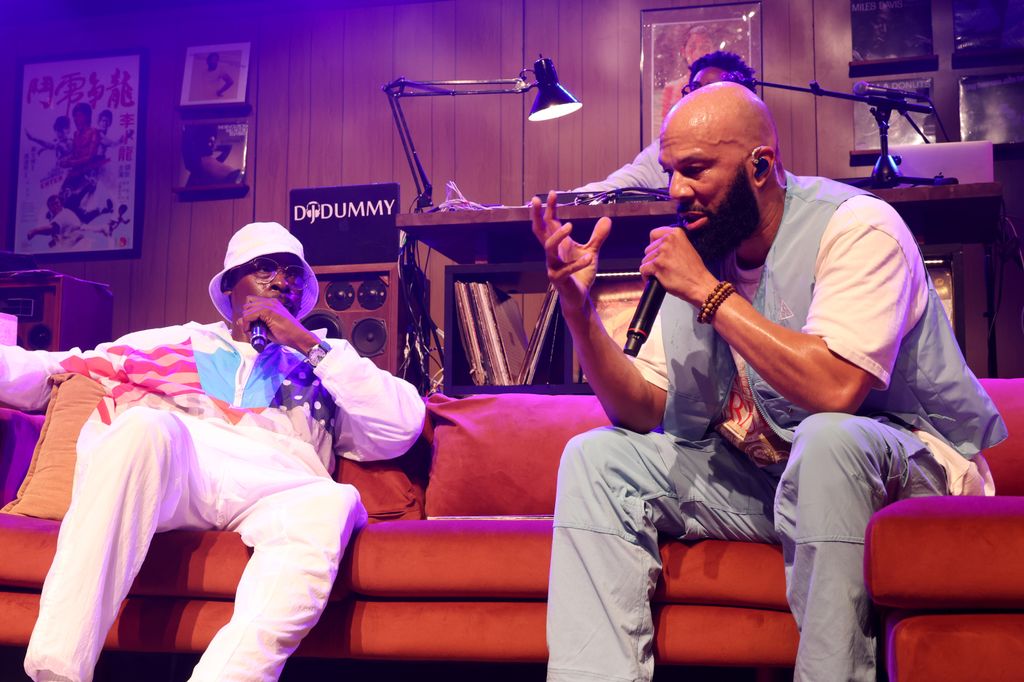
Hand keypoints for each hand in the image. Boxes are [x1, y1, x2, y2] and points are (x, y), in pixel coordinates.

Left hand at [237, 296, 318, 353]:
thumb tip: (239, 321)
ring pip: (247, 309)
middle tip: (251, 328)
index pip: (252, 302)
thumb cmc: (286, 335)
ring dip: (246, 321)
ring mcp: (269, 305)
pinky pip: (249, 315)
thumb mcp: (268, 328)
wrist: (298, 337)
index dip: (248, 314)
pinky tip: (251, 330)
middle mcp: (271, 302)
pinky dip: (247, 324)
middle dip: (246, 316)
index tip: (251, 326)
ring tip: (251, 331)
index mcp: (272, 304)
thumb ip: (255, 324)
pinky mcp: (268, 311)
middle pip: (247, 304)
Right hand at [529, 191, 610, 312]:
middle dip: (538, 215)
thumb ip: (597, 236)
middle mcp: (551, 254)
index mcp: (558, 245)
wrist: (578, 297)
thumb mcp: (591, 251)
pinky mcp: (559, 280)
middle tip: (537, 199)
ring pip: (548, 248)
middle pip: (540, 231)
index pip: (549, 223)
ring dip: (558, 236)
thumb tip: (607, 219)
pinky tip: (589, 258)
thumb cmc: (581, 274)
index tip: (551, 193)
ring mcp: (553, 267)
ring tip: (570, 225)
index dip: (549, 208)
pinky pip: (566, 270)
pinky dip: (577, 264)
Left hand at [639, 226, 718, 306]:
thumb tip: (659, 246)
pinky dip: (647, 276)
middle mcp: (668, 240)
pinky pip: (643, 269)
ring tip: (661, 273)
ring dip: (650, 268)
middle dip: (653, 258)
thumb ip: (673, 243)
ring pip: (645, 260)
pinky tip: (655, 279)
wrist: (699, 284)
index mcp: (676, 233)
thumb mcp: (686, 247)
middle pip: (648, 249)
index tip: (657, 251)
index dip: (654, 244)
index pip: (654, 234)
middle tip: (663, 266)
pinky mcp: (656, 265)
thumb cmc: (694, 270)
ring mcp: (662, 252)